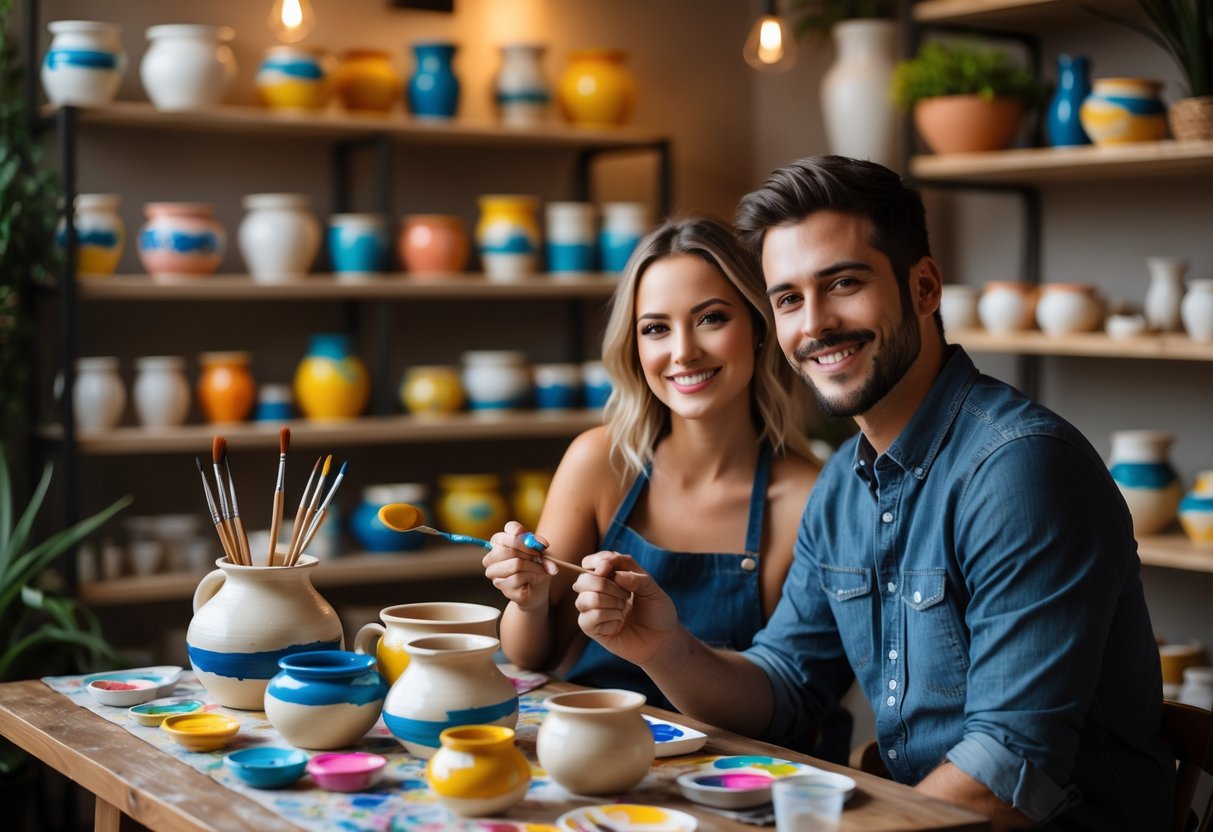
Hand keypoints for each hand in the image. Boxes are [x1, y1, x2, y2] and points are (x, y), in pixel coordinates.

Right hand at [484, 521, 554, 611]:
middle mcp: (492, 555)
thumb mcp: (540, 551)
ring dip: (533, 567)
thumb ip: (539, 544)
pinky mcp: (500, 584)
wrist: (536, 587)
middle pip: (510, 548)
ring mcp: (494, 571)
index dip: (526, 536)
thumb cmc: (535, 564)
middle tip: (541, 558)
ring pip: (515, 564)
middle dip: (530, 554)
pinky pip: (517, 578)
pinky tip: (534, 578)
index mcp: (500, 540)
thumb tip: (542, 544)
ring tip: (540, 569)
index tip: (542, 545)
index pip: (510, 528)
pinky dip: (531, 577)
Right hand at [573, 551, 679, 665]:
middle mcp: (599, 591)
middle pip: (583, 580)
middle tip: (626, 595)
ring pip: (584, 600)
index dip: (598, 561)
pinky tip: (619, 624)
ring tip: (623, 610)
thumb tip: (616, 577)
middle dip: (604, 585)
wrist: (662, 639)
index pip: (594, 561)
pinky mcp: (593, 629)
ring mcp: (593, 610)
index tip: (608, 567)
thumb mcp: (653, 590)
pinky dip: (608, 619)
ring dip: (609, 603)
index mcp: (612, 576)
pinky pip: (587, 620)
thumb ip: (637, 579)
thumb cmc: (657, 612)